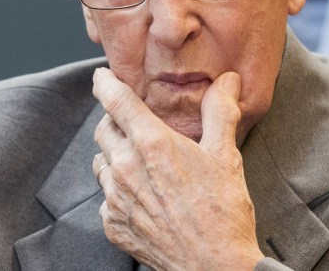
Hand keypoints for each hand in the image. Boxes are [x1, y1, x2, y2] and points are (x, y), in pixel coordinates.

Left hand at [92, 67, 263, 270]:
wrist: (215, 267)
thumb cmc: (223, 211)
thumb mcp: (226, 155)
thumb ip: (220, 111)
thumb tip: (227, 80)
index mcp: (152, 143)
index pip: (116, 101)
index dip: (105, 84)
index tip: (101, 76)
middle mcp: (126, 168)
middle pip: (103, 128)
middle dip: (115, 120)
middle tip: (134, 122)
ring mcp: (116, 198)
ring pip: (101, 162)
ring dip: (114, 154)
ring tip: (140, 160)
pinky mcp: (113, 224)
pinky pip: (105, 196)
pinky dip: (117, 189)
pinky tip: (142, 194)